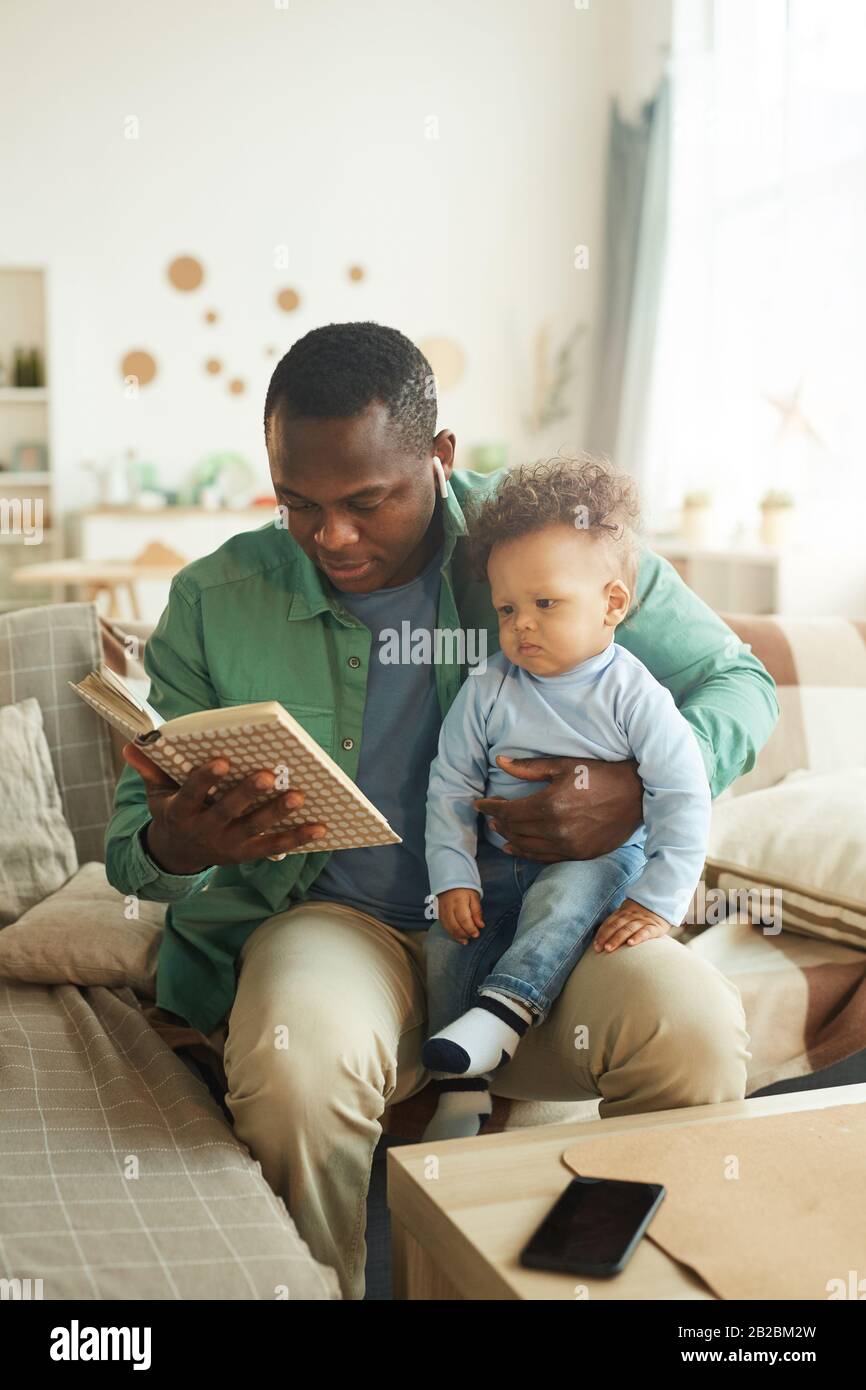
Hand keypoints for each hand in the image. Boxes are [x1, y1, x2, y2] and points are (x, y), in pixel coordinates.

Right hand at [122, 743, 327, 874]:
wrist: (176, 855)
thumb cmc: (170, 812)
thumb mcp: (155, 793)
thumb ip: (149, 769)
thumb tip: (131, 745)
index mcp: (180, 813)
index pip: (191, 794)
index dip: (204, 779)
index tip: (220, 760)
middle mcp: (205, 831)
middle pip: (228, 812)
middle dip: (248, 794)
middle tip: (270, 775)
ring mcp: (228, 845)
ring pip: (255, 829)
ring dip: (279, 813)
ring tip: (300, 796)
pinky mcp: (247, 854)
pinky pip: (275, 846)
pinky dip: (299, 837)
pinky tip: (321, 827)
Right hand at [434, 887, 484, 944]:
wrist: (449, 881)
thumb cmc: (464, 889)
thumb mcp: (474, 897)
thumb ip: (477, 911)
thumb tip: (480, 925)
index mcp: (458, 902)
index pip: (464, 920)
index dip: (470, 929)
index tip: (477, 934)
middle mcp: (448, 908)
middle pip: (455, 926)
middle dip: (465, 934)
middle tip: (472, 937)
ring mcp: (441, 912)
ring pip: (448, 929)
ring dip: (458, 936)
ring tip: (466, 940)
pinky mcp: (438, 914)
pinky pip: (444, 927)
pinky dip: (451, 934)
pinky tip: (458, 936)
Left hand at [473, 756, 642, 862]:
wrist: (635, 795)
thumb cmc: (599, 775)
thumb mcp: (564, 766)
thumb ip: (529, 768)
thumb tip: (500, 762)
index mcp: (550, 804)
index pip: (509, 811)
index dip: (490, 807)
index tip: (480, 804)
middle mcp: (556, 829)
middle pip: (515, 830)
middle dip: (499, 822)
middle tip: (490, 816)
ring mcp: (568, 846)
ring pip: (527, 846)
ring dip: (509, 839)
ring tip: (499, 831)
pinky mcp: (579, 855)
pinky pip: (544, 858)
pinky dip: (527, 854)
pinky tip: (516, 848)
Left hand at [594, 898, 670, 952]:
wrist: (664, 904)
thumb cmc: (643, 914)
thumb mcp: (629, 913)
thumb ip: (618, 922)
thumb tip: (602, 938)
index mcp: (623, 912)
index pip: (610, 922)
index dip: (602, 933)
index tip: (595, 945)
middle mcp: (632, 915)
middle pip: (616, 926)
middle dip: (606, 937)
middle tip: (599, 948)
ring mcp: (643, 920)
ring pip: (628, 929)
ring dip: (617, 939)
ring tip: (609, 948)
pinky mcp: (655, 927)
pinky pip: (645, 932)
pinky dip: (637, 937)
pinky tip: (630, 943)